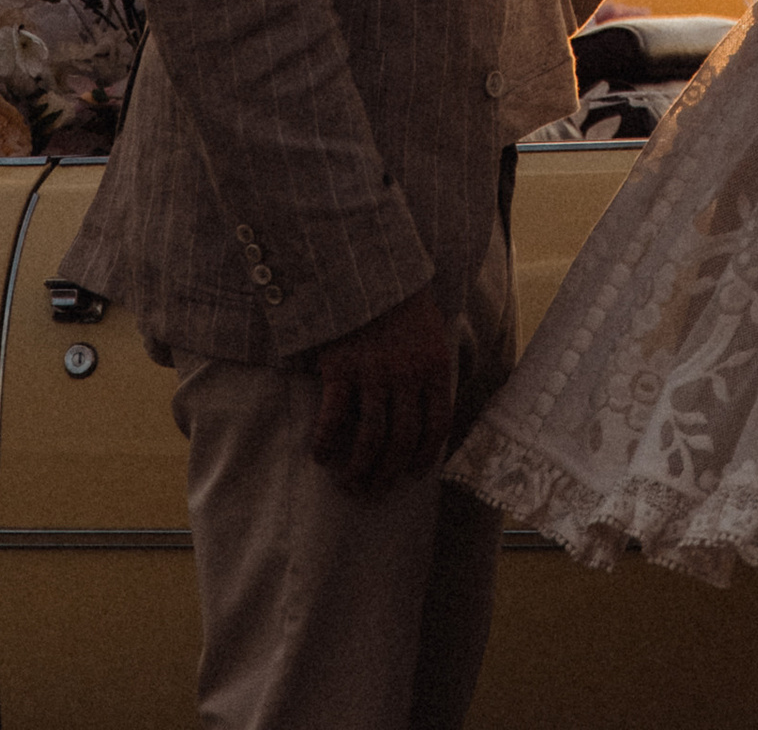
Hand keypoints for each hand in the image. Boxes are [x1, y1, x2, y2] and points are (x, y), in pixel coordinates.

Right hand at [308, 282, 457, 492]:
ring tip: (350, 483)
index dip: (425, 455)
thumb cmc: (401, 303)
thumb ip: (432, 370)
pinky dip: (326, 442)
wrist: (366, 268)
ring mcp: (372, 372)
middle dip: (388, 472)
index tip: (412, 472)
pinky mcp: (340, 367)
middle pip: (402, 439)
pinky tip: (321, 456)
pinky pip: (333, 418)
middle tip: (375, 490)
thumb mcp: (431, 332)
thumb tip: (431, 415)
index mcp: (434, 366)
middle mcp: (406, 374)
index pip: (436, 425)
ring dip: (359, 468)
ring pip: (370, 438)